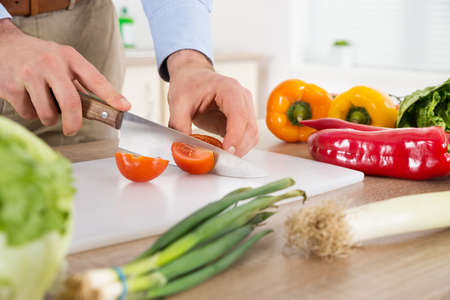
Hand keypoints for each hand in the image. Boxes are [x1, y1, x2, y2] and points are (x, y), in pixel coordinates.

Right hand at [0, 19, 129, 135]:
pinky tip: (28, 98)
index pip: (95, 79)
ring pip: (48, 113)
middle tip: (72, 129)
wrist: (4, 45)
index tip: (124, 107)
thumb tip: (99, 111)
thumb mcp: (64, 61)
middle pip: (70, 102)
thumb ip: (80, 82)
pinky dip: (31, 112)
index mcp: (69, 57)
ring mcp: (30, 74)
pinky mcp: (11, 86)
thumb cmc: (41, 58)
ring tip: (45, 104)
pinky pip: (29, 113)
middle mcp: (51, 64)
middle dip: (74, 123)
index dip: (111, 95)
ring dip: (49, 117)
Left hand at [167, 50, 257, 156]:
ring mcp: (246, 108)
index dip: (235, 135)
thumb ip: (179, 124)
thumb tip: (182, 147)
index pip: (239, 115)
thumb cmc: (188, 84)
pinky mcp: (243, 118)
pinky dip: (239, 147)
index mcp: (229, 89)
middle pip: (250, 127)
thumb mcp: (177, 102)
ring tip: (222, 157)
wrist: (193, 76)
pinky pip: (247, 136)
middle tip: (221, 159)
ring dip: (241, 149)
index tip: (225, 150)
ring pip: (252, 134)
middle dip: (238, 147)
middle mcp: (242, 97)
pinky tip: (225, 151)